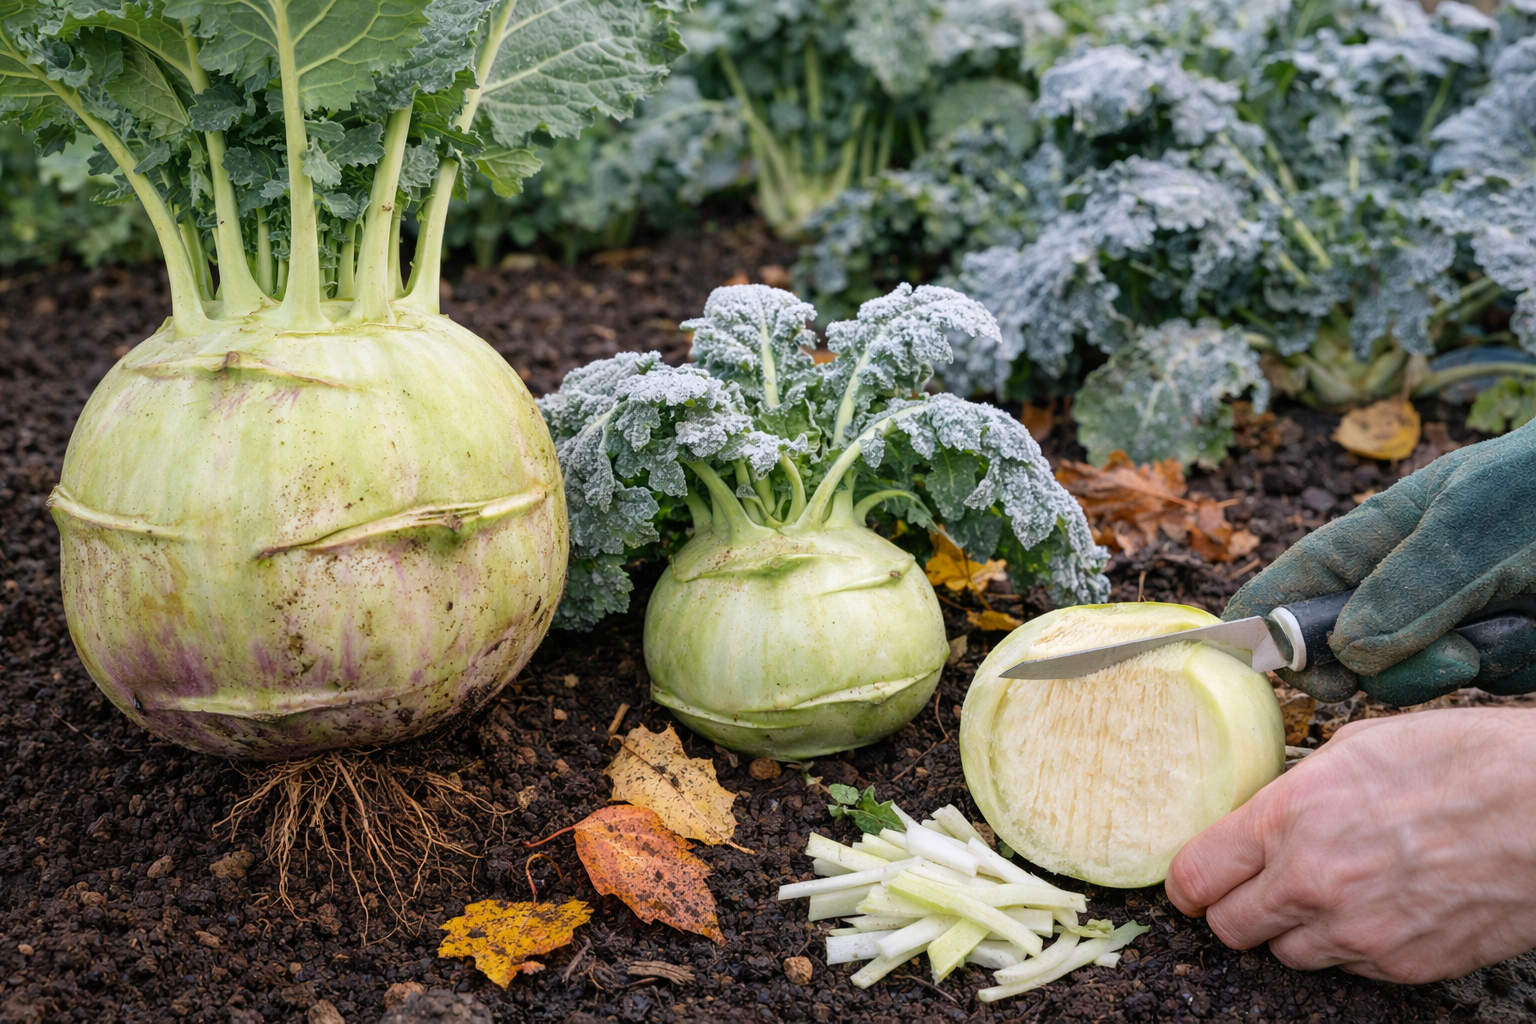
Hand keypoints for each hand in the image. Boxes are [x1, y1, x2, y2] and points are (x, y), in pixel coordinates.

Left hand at [1165, 709, 1535, 982]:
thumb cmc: (1461, 762)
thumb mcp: (1354, 750)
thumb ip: (1294, 792)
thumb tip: (1263, 812)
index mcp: (1287, 819)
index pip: (1196, 876)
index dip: (1188, 882)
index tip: (1195, 880)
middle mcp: (1311, 883)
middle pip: (1229, 928)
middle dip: (1233, 910)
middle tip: (1253, 890)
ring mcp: (1358, 933)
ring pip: (1286, 955)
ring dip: (1293, 930)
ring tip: (1329, 892)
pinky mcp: (1403, 966)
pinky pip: (1347, 968)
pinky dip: (1349, 946)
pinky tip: (1377, 907)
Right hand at [1223, 419, 1535, 704]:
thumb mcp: (1475, 523)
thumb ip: (1409, 586)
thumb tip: (1347, 651)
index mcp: (1379, 536)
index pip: (1292, 584)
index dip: (1262, 625)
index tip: (1254, 669)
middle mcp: (1407, 584)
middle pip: (1343, 652)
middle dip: (1377, 668)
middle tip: (1433, 659)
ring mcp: (1457, 621)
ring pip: (1411, 679)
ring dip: (1456, 669)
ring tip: (1511, 631)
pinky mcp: (1509, 652)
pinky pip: (1481, 686)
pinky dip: (1510, 669)